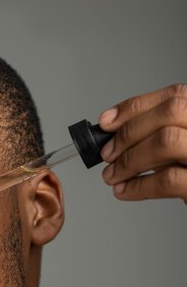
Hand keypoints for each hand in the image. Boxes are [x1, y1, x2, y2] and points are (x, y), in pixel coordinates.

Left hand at [98, 84, 186, 203]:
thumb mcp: (185, 150)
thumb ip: (161, 138)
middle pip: (170, 112)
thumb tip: (117, 139)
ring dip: (130, 160)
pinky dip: (138, 186)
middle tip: (108, 154)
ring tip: (112, 176)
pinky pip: (168, 180)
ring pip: (166, 141)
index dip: (136, 107)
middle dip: (129, 132)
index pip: (175, 95)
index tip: (107, 122)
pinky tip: (124, 191)